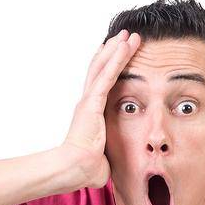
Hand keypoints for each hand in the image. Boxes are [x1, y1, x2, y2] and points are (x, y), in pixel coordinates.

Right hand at [62, 29, 140, 188]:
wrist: (76, 170)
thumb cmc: (87, 168)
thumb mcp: (104, 156)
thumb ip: (110, 152)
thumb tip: (114, 162)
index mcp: (90, 113)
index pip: (101, 84)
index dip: (109, 68)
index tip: (117, 54)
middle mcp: (88, 102)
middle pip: (100, 69)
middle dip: (112, 51)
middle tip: (123, 36)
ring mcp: (89, 100)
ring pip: (104, 67)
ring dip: (117, 49)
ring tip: (128, 34)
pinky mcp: (92, 102)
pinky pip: (108, 75)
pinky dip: (117, 59)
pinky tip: (125, 45)